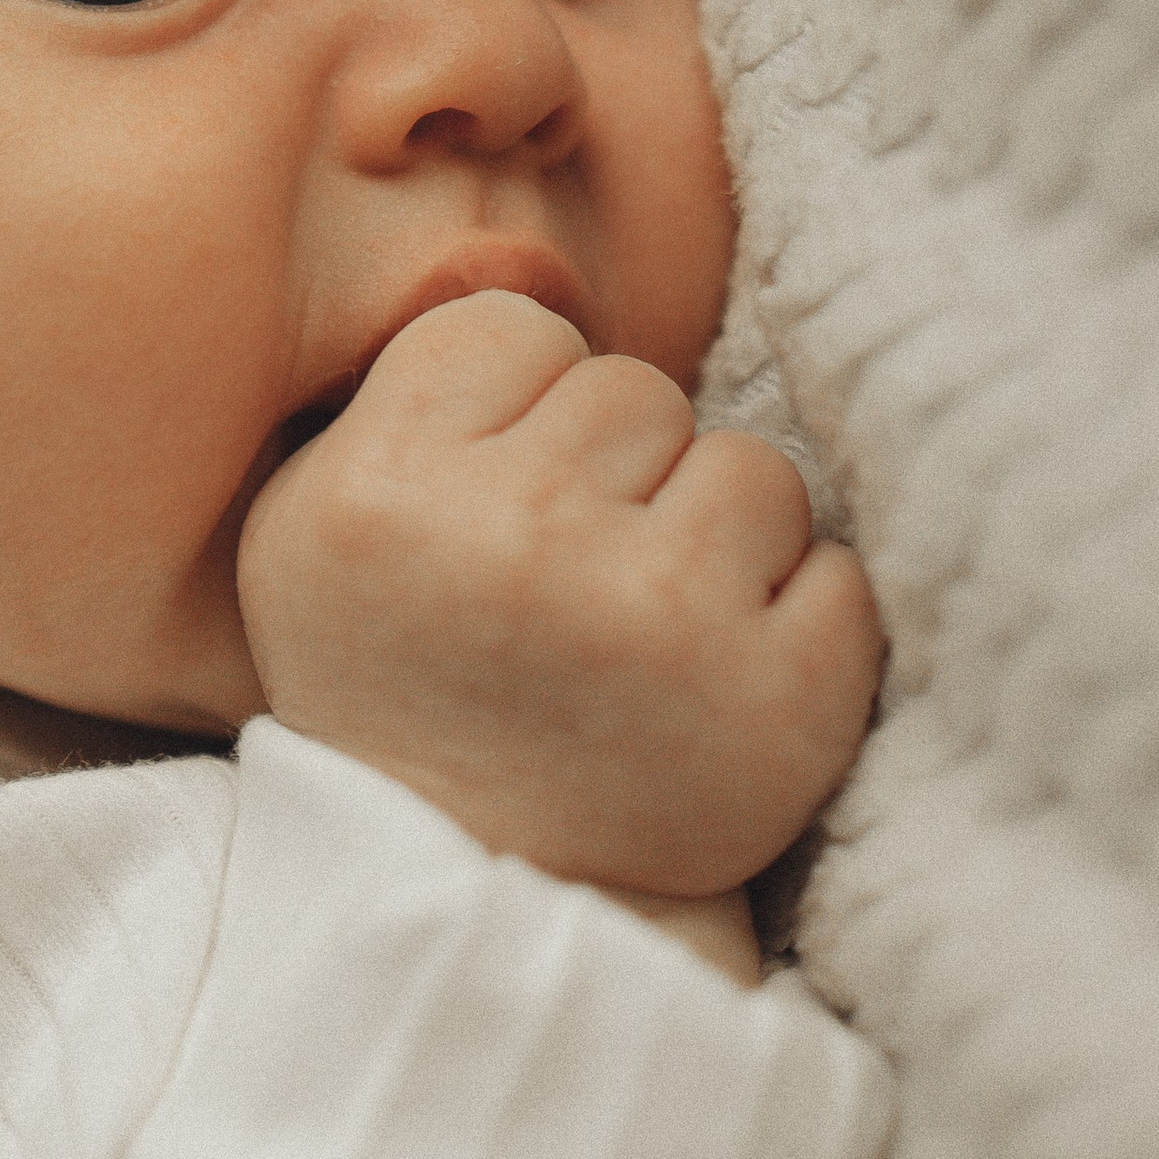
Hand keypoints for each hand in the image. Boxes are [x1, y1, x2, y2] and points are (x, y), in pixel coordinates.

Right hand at [238, 291, 882, 909]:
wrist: (488, 893)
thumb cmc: (404, 680)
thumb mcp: (321, 525)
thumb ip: (409, 383)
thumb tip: (534, 265)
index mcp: (382, 492)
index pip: (522, 329)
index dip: (521, 412)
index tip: (494, 508)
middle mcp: (514, 542)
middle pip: (638, 391)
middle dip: (621, 474)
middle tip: (568, 586)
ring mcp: (654, 622)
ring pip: (751, 466)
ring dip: (716, 537)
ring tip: (645, 632)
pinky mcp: (780, 703)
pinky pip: (837, 573)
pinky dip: (797, 622)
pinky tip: (717, 683)